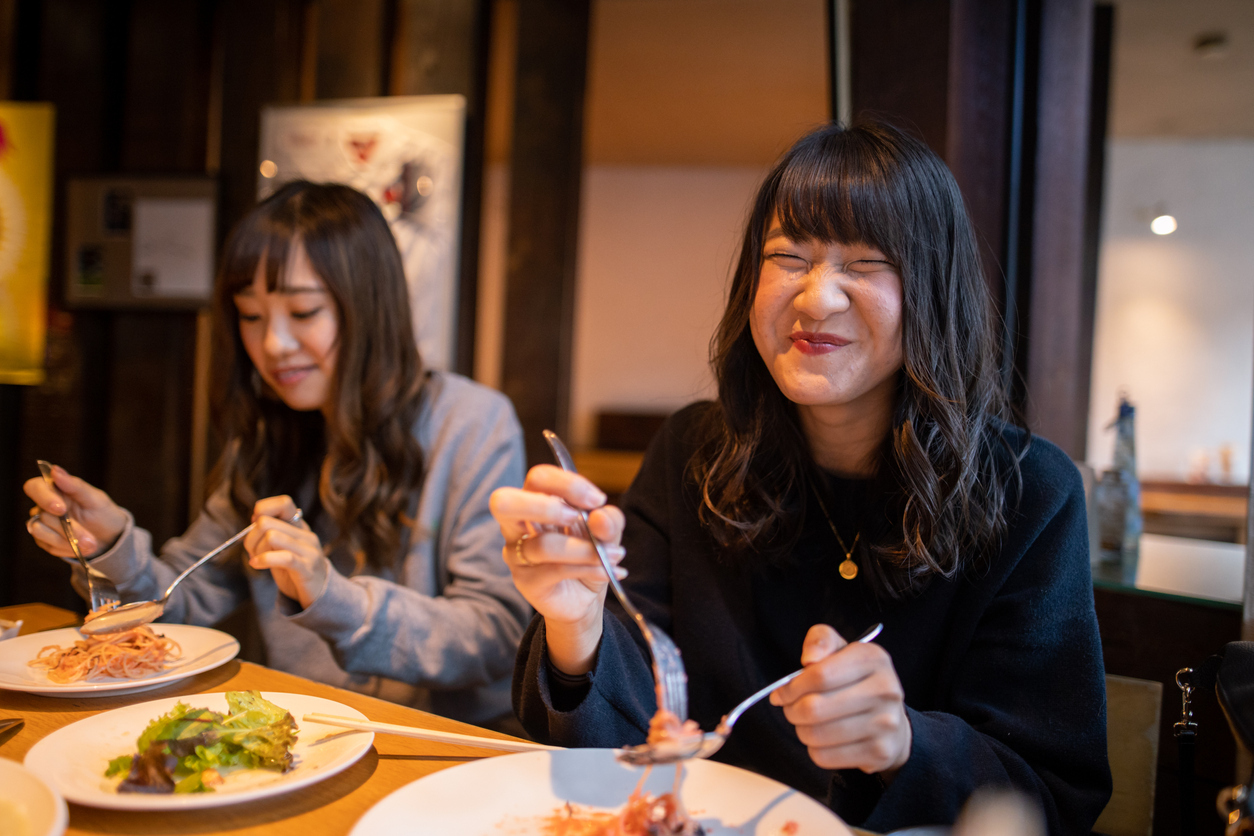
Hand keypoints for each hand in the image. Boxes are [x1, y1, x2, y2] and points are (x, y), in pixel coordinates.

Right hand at [23, 465, 127, 557]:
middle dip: (67, 528)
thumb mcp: (95, 499)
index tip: (61, 509)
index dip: (44, 497)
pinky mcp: (45, 541)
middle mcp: (44, 506)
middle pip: (42, 514)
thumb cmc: (103, 513)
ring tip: (90, 544)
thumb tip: (54, 470)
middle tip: (89, 538)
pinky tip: (81, 549)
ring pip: (39, 531)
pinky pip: (48, 546)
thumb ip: (75, 486)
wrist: (110, 537)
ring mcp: (42, 524)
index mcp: (55, 489)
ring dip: (66, 540)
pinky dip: (67, 548)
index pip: (34, 487)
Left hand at [243, 495, 326, 608]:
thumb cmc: (295, 571)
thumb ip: (272, 533)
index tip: (254, 525)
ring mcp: (309, 550)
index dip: (263, 509)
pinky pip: (283, 557)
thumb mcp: (283, 548)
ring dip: (256, 550)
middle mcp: (306, 534)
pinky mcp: (307, 568)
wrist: (319, 595)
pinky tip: (257, 565)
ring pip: (271, 536)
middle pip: (266, 522)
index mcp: (300, 527)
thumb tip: (253, 521)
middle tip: (252, 552)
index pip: (284, 503)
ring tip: (256, 561)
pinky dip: (264, 560)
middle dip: (250, 538)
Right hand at [489, 464, 625, 674]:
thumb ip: (609, 520)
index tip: (597, 500)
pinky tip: (608, 571)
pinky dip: (589, 568)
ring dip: (585, 550)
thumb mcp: (607, 532)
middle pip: (504, 502)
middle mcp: (516, 524)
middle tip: (577, 517)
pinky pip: (555, 571)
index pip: (538, 478)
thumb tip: (599, 517)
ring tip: (614, 555)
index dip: (567, 484)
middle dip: (546, 507)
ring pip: (542, 545)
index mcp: (536, 501)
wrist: (586, 597)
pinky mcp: (525, 581)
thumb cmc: (589, 554)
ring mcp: (516, 554)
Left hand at [770, 624, 911, 776]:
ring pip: (816, 734)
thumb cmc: (856, 681)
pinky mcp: (880, 753)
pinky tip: (824, 740)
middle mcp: (885, 690)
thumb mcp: (841, 650)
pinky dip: (815, 750)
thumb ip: (820, 641)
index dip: (791, 687)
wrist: (892, 723)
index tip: (781, 693)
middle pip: (814, 708)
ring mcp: (885, 723)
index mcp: (873, 658)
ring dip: (801, 731)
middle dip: (792, 710)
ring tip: (807, 723)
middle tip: (791, 709)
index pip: (819, 675)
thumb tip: (808, 659)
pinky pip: (825, 757)